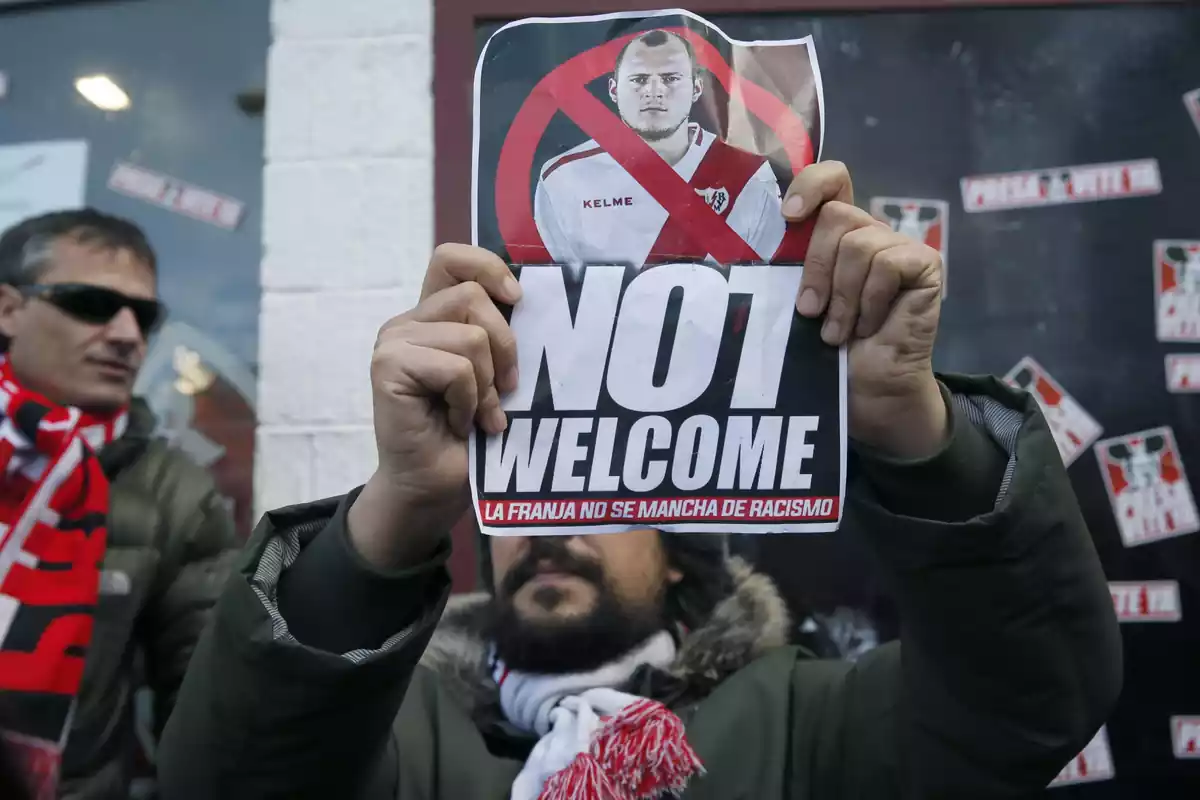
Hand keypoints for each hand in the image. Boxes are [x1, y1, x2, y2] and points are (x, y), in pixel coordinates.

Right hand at [348, 244, 520, 568]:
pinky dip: (470, 402)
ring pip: (470, 336)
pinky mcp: (388, 367)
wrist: (434, 488)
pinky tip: (459, 425)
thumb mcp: (495, 375)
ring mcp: (393, 342)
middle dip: (504, 346)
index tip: (519, 299)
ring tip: (479, 416)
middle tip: (504, 391)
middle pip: (472, 297)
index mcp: (433, 316)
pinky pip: (456, 369)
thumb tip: (535, 300)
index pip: (452, 259)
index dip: (488, 267)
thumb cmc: (470, 437)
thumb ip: (499, 335)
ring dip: (487, 385)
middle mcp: (408, 322)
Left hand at [783, 162, 947, 458]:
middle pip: (837, 216)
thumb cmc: (826, 350)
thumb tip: (749, 242)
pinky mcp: (924, 265)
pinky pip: (888, 265)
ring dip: (842, 296)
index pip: (832, 180)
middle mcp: (869, 233)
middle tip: (810, 311)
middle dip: (816, 268)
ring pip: (858, 244)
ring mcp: (899, 247)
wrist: (866, 389)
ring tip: (838, 331)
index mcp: (836, 235)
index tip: (788, 217)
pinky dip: (870, 301)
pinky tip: (870, 326)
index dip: (811, 184)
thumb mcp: (798, 301)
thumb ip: (789, 266)